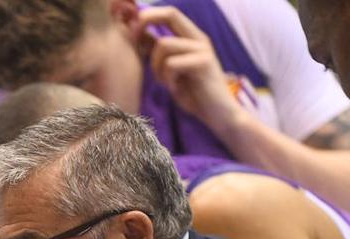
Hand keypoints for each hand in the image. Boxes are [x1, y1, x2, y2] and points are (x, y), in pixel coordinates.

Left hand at [138, 6, 242, 134]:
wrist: (218, 115)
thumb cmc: (193, 94)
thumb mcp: (170, 69)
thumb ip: (158, 52)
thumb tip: (137, 34)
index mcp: (191, 37)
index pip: (169, 13)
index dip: (147, 16)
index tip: (131, 30)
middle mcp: (199, 38)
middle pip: (170, 14)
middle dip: (146, 21)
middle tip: (133, 38)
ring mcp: (203, 49)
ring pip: (164, 45)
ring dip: (156, 66)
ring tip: (166, 82)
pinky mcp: (204, 62)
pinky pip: (171, 64)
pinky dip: (167, 79)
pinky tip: (176, 89)